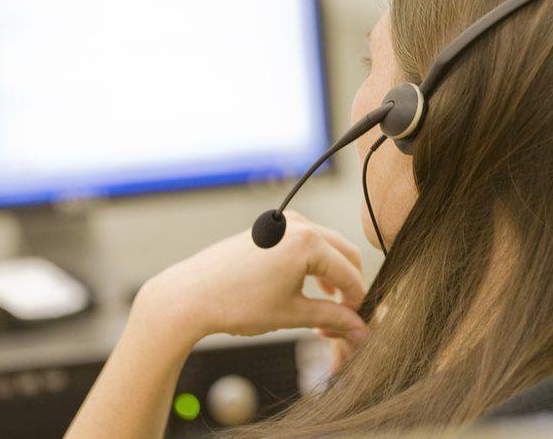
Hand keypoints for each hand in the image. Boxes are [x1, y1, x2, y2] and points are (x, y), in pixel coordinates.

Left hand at [133, 211, 368, 345]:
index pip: (351, 274)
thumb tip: (362, 331)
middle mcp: (299, 224)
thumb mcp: (292, 314)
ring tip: (327, 308)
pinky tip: (310, 289)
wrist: (190, 295)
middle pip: (346, 254)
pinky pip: (308, 242)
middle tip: (345, 318)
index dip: (358, 303)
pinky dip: (316, 264)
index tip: (357, 326)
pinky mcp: (272, 226)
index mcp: (308, 243)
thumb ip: (333, 318)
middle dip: (349, 287)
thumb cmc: (237, 305)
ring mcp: (285, 222)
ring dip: (334, 275)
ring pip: (328, 247)